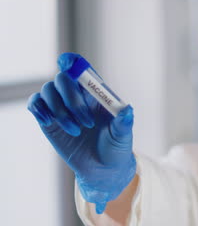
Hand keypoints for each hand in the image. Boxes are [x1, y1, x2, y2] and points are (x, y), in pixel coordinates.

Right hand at [27, 53, 135, 213]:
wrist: (102, 169)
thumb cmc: (116, 148)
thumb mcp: (123, 136)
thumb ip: (124, 123)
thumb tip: (127, 110)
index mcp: (97, 93)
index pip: (83, 70)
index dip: (73, 62)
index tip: (67, 64)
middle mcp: (77, 96)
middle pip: (63, 78)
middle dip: (71, 98)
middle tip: (86, 123)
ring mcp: (61, 106)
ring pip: (48, 90)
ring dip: (59, 110)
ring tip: (75, 131)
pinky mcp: (48, 120)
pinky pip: (35, 103)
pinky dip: (38, 108)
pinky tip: (49, 121)